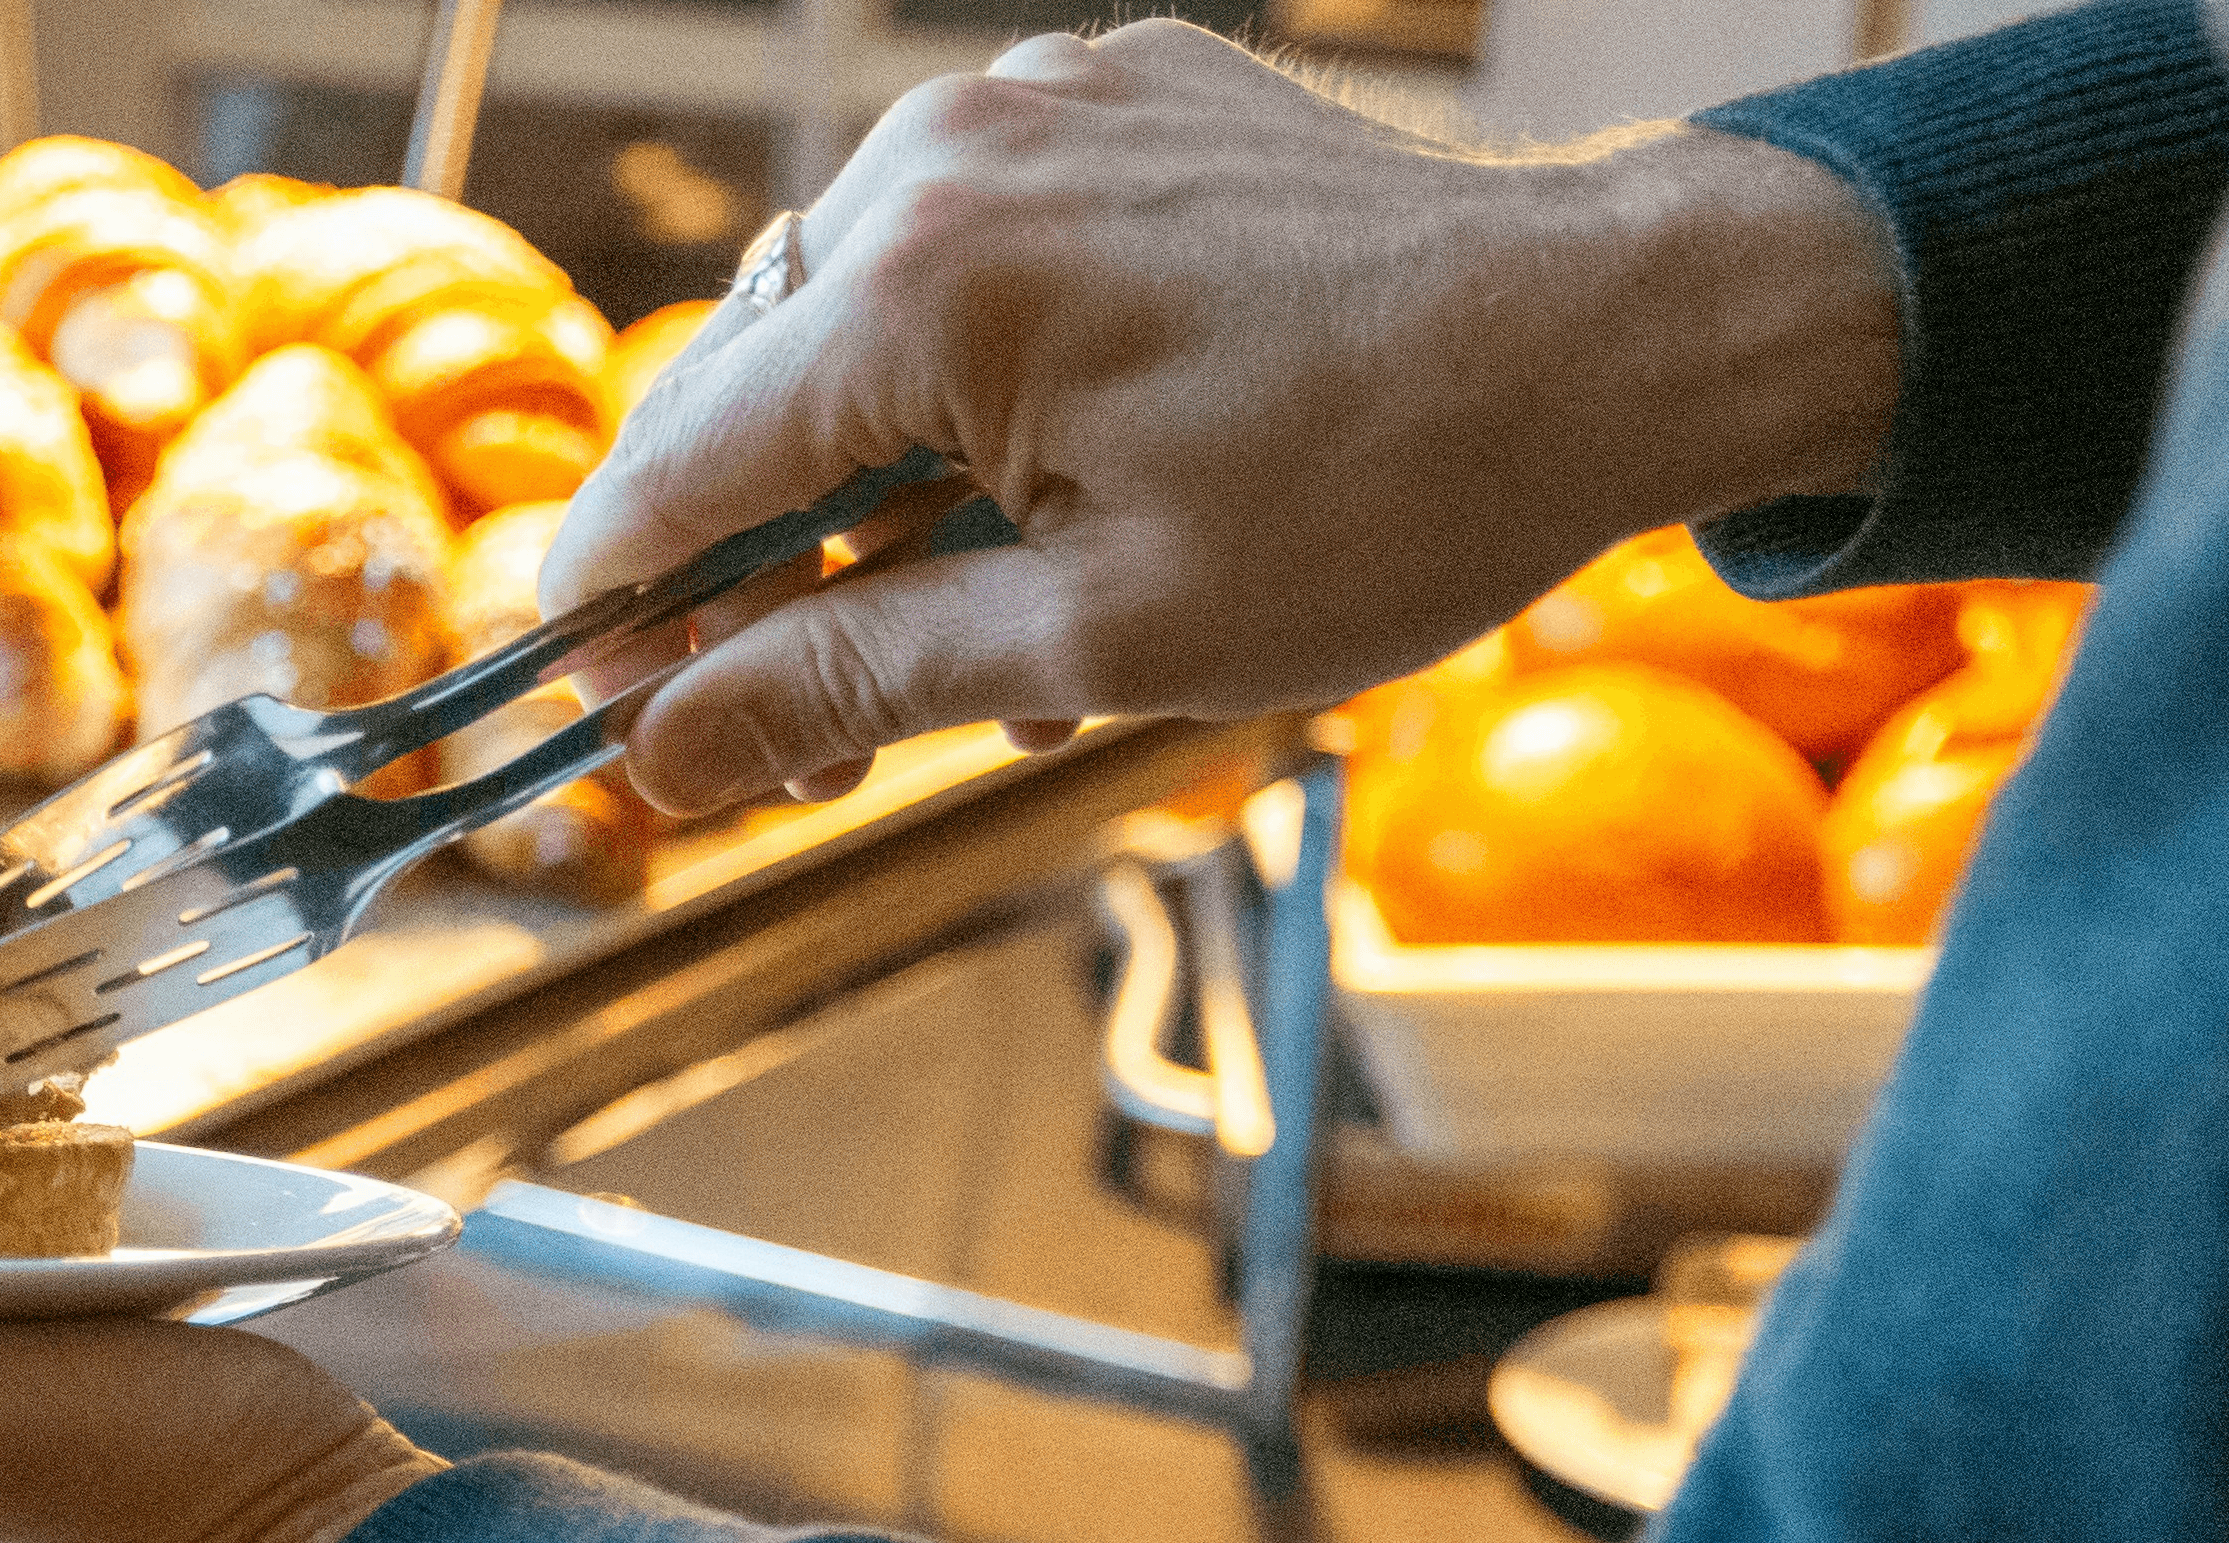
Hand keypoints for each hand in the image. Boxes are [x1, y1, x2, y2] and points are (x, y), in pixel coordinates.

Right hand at [547, 20, 1902, 814]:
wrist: (1620, 335)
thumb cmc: (1394, 492)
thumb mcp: (1101, 638)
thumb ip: (853, 682)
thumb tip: (666, 760)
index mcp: (930, 287)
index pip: (675, 469)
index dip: (619, 618)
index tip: (608, 723)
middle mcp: (948, 158)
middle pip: (742, 392)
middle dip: (749, 574)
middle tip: (802, 737)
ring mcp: (1028, 106)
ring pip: (841, 323)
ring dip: (862, 481)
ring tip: (972, 626)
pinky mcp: (1102, 97)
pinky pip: (959, 248)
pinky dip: (962, 375)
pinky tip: (1046, 486)